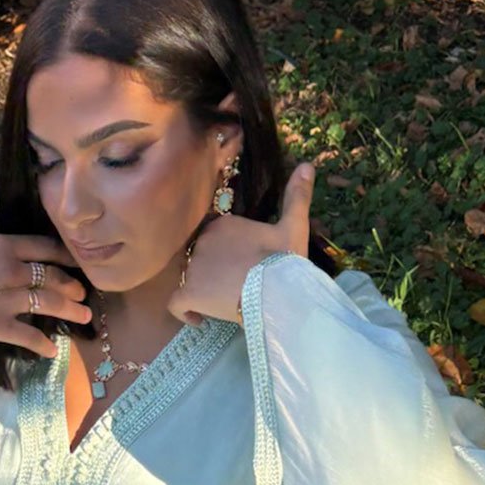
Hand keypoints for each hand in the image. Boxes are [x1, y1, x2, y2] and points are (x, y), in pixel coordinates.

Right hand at [0, 158, 91, 357]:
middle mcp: (13, 272)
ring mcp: (8, 301)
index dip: (64, 255)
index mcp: (3, 246)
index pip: (44, 248)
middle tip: (83, 294)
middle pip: (52, 278)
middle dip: (72, 286)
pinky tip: (53, 351)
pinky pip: (28, 336)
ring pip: (49, 305)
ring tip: (83, 318)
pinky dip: (43, 345)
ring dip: (70, 312)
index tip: (76, 262)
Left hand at [165, 160, 317, 328]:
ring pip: (187, 279)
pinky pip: (176, 304)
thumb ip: (296, 197)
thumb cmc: (284, 261)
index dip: (223, 252)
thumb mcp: (294, 227)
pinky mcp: (188, 293)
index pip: (212, 236)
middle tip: (232, 286)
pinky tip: (200, 319)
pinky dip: (185, 312)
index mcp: (222, 225)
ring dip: (200, 291)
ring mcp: (192, 268)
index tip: (238, 265)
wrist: (276, 292)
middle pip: (198, 257)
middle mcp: (202, 242)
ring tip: (222, 302)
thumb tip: (308, 165)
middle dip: (210, 271)